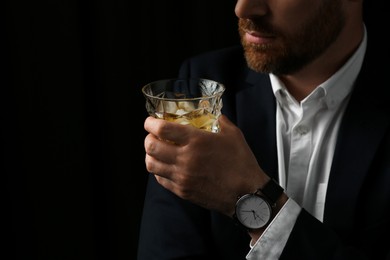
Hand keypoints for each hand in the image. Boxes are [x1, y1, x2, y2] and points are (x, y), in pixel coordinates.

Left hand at [144, 115, 269, 216]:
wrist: (246, 194)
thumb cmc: (241, 163)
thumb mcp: (233, 135)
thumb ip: (221, 122)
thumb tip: (215, 116)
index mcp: (196, 141)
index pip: (162, 129)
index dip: (150, 123)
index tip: (150, 121)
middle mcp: (185, 159)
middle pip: (151, 147)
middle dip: (148, 138)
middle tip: (152, 136)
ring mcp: (182, 177)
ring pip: (151, 165)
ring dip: (150, 155)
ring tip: (156, 152)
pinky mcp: (182, 191)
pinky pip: (160, 179)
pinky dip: (158, 171)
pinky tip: (165, 166)